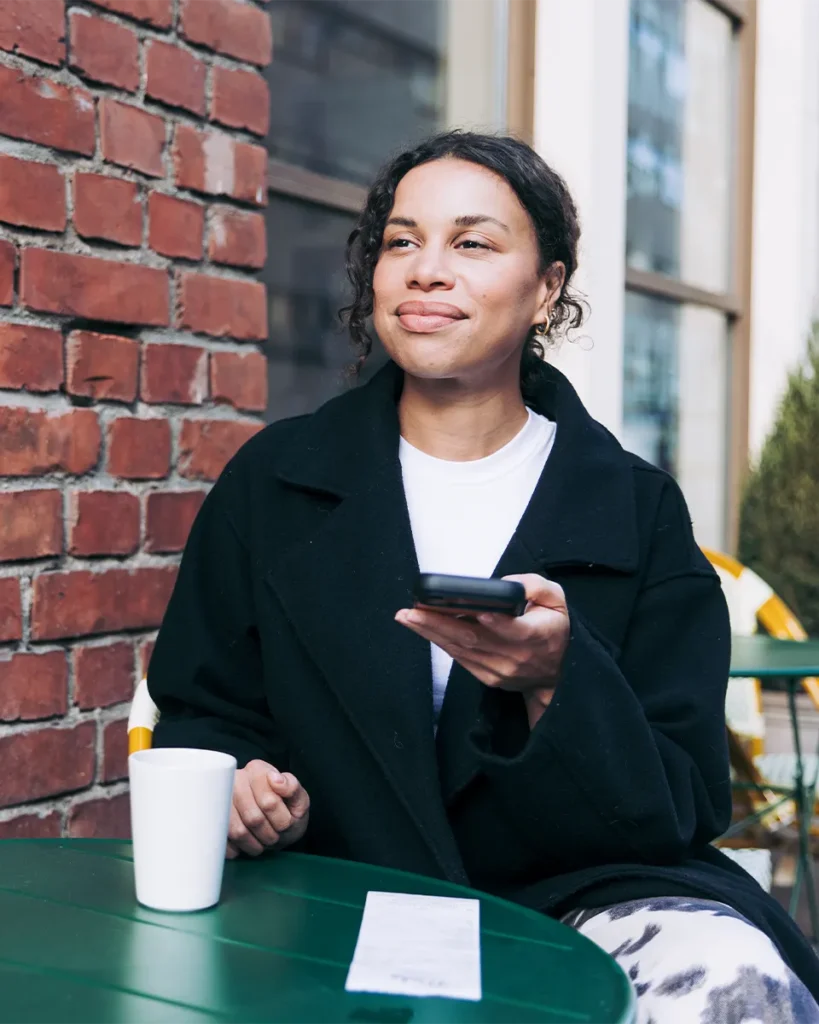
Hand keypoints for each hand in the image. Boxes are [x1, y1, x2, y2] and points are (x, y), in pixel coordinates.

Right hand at [226, 760, 309, 859]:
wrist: (272, 826)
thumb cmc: (287, 811)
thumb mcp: (299, 800)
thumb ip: (293, 788)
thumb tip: (276, 779)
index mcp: (257, 770)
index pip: (269, 801)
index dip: (281, 819)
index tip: (287, 822)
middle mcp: (234, 780)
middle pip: (253, 818)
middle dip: (269, 834)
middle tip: (275, 836)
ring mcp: (219, 800)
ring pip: (237, 832)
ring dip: (254, 844)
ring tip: (262, 841)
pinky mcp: (210, 820)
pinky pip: (223, 841)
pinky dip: (238, 850)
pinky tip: (246, 844)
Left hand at [395, 574, 569, 723]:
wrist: (555, 674)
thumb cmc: (553, 630)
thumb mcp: (557, 601)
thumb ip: (536, 587)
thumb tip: (506, 585)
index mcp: (537, 636)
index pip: (514, 631)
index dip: (494, 622)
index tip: (475, 610)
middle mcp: (515, 657)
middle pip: (474, 639)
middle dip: (439, 623)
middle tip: (413, 610)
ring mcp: (499, 670)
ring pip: (461, 650)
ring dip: (431, 632)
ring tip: (408, 617)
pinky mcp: (487, 677)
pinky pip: (459, 658)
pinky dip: (440, 642)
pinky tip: (423, 628)